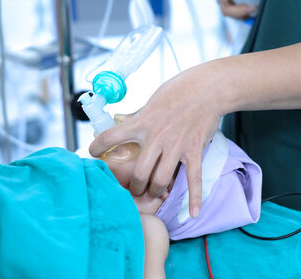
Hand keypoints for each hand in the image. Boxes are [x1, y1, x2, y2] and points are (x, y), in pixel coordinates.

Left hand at [89, 66, 222, 217]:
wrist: (208, 89)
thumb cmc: (180, 90)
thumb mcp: (152, 101)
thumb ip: (139, 117)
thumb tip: (124, 121)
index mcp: (142, 122)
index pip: (110, 137)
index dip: (97, 148)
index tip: (93, 154)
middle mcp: (156, 138)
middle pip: (138, 173)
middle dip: (133, 186)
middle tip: (133, 189)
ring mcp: (176, 147)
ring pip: (160, 180)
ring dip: (154, 191)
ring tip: (153, 193)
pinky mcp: (194, 152)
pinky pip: (193, 179)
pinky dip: (194, 198)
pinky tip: (193, 212)